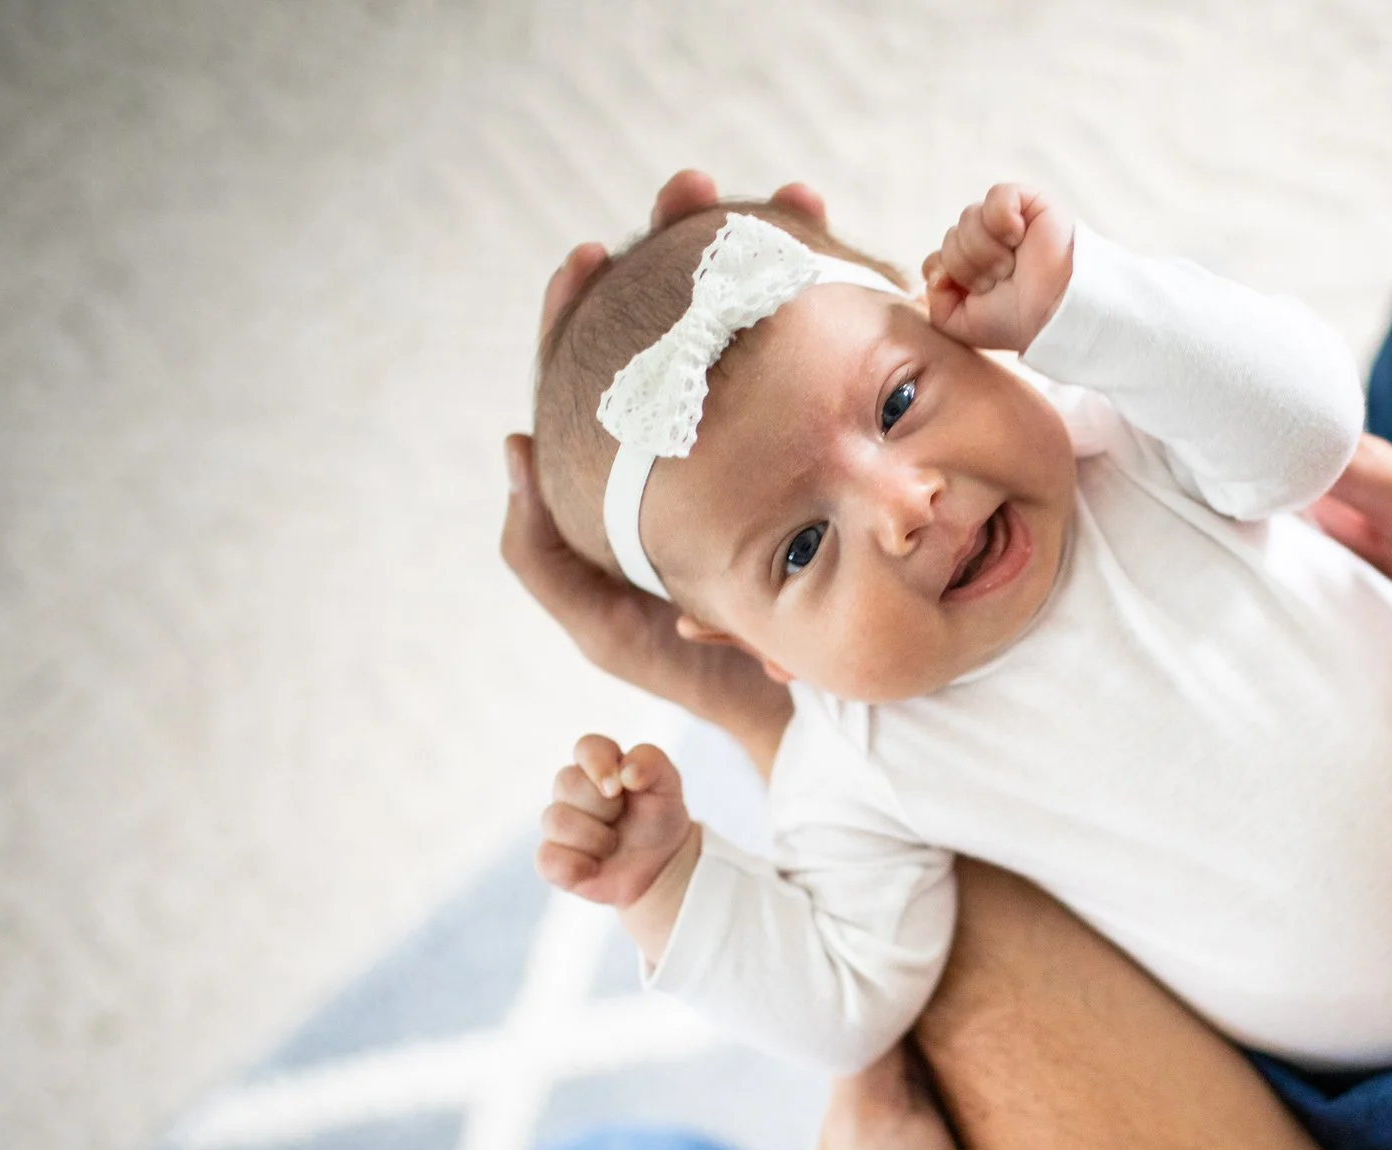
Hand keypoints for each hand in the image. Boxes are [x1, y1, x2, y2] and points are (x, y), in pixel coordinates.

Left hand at [501, 170, 830, 774]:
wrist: (829, 720)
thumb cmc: (715, 686)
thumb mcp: (611, 631)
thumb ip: (549, 562)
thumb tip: (511, 447)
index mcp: (651, 471)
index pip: (602, 365)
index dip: (587, 302)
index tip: (588, 252)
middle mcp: (720, 444)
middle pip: (690, 322)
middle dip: (691, 241)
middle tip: (693, 186)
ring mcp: (793, 442)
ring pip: (775, 330)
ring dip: (781, 256)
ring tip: (801, 200)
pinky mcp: (859, 454)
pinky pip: (851, 371)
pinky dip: (859, 315)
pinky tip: (880, 275)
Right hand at [535, 733, 701, 962]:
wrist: (660, 865)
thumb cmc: (657, 817)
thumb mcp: (667, 786)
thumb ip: (652, 764)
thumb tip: (627, 771)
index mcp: (600, 764)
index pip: (586, 747)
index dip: (599, 765)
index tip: (618, 788)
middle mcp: (572, 789)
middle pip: (566, 782)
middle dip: (604, 807)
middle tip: (622, 818)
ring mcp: (559, 823)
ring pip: (556, 820)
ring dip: (595, 838)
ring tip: (613, 845)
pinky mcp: (552, 858)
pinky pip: (548, 859)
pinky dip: (577, 866)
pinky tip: (595, 867)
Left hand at [920, 183, 1075, 351]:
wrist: (1056, 310)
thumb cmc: (1018, 321)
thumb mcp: (965, 327)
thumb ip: (937, 308)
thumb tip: (935, 274)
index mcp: (972, 271)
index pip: (936, 260)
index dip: (944, 273)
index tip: (970, 292)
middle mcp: (986, 245)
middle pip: (950, 240)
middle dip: (969, 268)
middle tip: (999, 282)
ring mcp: (1005, 222)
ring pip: (968, 219)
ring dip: (986, 251)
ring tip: (1011, 267)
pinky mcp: (1026, 202)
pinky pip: (996, 196)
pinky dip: (1002, 219)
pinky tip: (1018, 237)